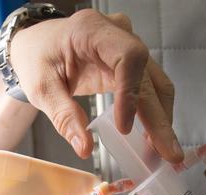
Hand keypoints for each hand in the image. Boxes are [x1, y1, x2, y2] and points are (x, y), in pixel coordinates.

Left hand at [11, 9, 180, 162]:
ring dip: (161, 119)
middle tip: (168, 152)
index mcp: (92, 31)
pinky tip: (154, 139)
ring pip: (155, 83)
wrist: (37, 45)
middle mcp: (118, 33)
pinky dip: (153, 114)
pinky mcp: (130, 64)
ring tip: (165, 152)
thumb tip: (85, 149)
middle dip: (158, 117)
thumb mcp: (40, 88)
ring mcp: (127, 46)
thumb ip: (63, 116)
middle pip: (147, 76)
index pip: (128, 57)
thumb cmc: (36, 59)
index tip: (124, 128)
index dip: (131, 93)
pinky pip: (149, 88)